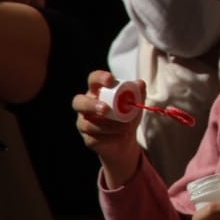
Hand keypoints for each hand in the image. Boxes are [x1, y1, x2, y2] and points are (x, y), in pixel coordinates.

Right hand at [73, 69, 142, 187]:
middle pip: (79, 102)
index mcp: (97, 92)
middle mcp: (86, 106)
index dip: (99, 78)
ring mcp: (84, 123)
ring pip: (88, 124)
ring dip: (108, 126)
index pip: (93, 80)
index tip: (110, 80)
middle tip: (105, 109)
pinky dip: (109, 137)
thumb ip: (138, 94)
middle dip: (91, 105)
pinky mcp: (88, 139)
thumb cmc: (127, 117)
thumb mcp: (136, 105)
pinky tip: (121, 135)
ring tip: (126, 127)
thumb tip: (140, 84)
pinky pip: (93, 138)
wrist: (126, 140)